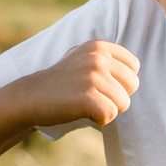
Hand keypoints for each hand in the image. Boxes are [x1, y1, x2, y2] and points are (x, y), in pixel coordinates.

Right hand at [13, 40, 138, 128]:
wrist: (30, 96)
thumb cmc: (61, 82)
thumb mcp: (83, 58)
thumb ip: (107, 59)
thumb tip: (135, 70)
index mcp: (99, 46)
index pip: (134, 67)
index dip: (120, 82)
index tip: (98, 84)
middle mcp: (97, 57)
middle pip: (132, 86)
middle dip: (116, 96)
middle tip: (91, 96)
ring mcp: (91, 76)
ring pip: (123, 103)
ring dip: (106, 109)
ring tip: (84, 103)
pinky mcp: (86, 96)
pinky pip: (110, 114)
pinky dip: (99, 120)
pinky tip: (82, 112)